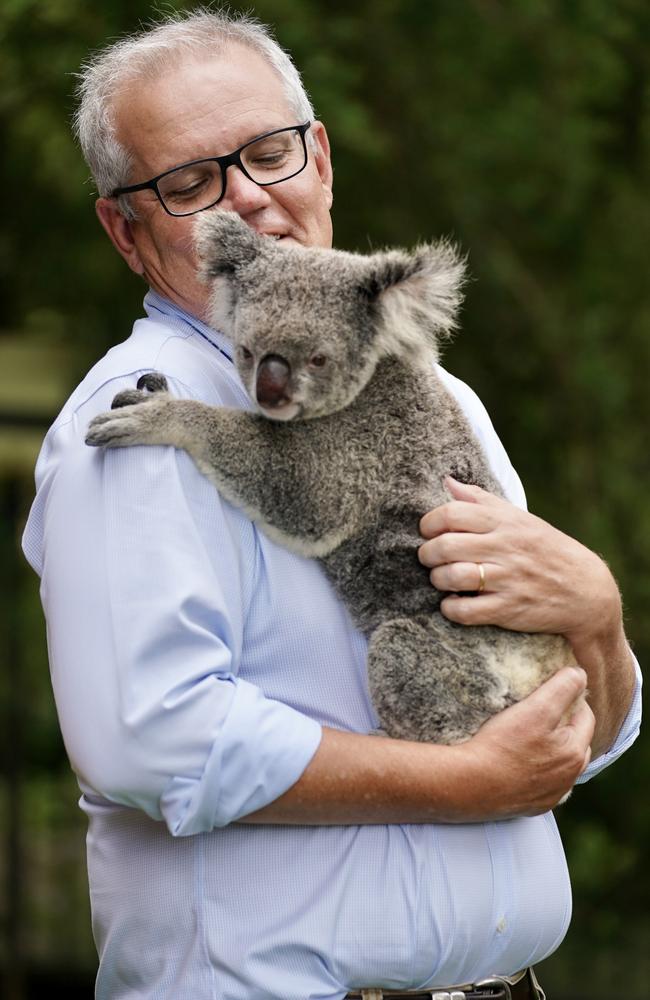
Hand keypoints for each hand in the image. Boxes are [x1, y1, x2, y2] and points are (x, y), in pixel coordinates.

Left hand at [418, 476, 619, 643]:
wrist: (586, 589)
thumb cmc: (545, 549)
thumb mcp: (519, 518)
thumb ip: (481, 500)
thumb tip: (446, 482)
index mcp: (505, 522)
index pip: (452, 513)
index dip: (429, 523)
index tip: (428, 532)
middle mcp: (505, 548)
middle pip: (446, 545)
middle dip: (427, 554)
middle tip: (430, 558)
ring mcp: (507, 579)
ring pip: (452, 577)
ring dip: (437, 579)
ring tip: (441, 579)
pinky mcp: (508, 609)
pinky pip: (465, 610)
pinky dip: (450, 608)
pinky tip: (453, 603)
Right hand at [460, 666, 594, 816]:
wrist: (470, 785)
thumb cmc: (503, 745)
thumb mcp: (536, 708)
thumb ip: (563, 687)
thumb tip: (580, 674)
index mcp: (575, 752)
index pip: (586, 716)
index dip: (571, 698)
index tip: (551, 690)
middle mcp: (569, 778)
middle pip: (575, 741)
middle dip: (564, 724)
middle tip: (539, 711)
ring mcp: (551, 795)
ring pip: (561, 764)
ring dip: (552, 749)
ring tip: (529, 735)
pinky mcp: (533, 806)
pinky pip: (544, 783)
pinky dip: (538, 771)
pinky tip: (520, 762)